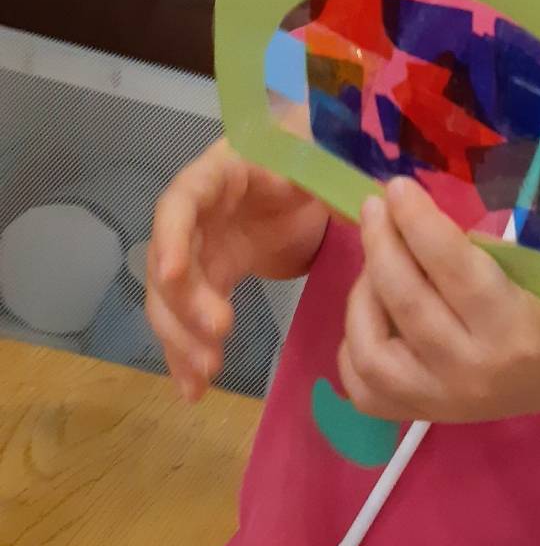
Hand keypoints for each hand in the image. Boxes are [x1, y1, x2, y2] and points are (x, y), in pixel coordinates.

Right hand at [146, 136, 327, 400]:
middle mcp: (196, 214)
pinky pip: (188, 320)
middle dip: (183, 301)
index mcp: (219, 174)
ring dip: (181, 337)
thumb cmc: (305, 155)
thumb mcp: (317, 158)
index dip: (173, 236)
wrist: (300, 173)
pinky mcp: (209, 280)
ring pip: (171, 299)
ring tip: (207, 373)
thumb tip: (362, 200)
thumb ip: (329, 175)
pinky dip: (187, 354)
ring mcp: (198, 249)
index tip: (173, 274)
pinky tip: (195, 391)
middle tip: (218, 333)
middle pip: (171, 259)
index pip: (181, 201)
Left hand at [338, 178, 539, 424]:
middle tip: (374, 207)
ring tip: (371, 264)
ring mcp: (439, 401)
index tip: (398, 187)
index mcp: (512, 327)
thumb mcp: (518, 270)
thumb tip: (404, 216)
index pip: (454, 269)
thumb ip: (462, 250)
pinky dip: (353, 344)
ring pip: (371, 351)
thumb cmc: (539, 307)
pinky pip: (362, 388)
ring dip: (361, 295)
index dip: (419, 223)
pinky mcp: (416, 417)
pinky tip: (368, 314)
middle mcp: (472, 371)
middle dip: (382, 244)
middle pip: (407, 303)